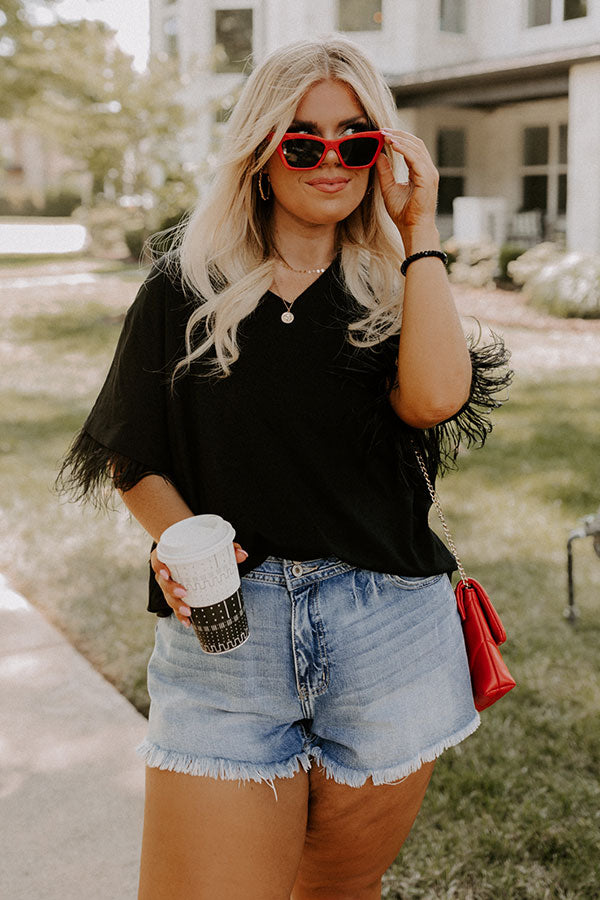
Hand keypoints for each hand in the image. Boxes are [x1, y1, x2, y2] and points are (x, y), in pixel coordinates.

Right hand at [150, 542, 248, 627]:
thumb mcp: (212, 544)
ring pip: (168, 596)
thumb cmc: (199, 547)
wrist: (190, 549)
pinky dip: (180, 615)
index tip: (166, 573)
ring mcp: (169, 584)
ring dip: (177, 606)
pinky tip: (188, 622)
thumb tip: (243, 555)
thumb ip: (227, 547)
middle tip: (184, 593)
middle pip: (163, 582)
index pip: (158, 560)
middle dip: (172, 590)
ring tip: (188, 612)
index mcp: (168, 556)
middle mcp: (165, 571)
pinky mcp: (176, 595)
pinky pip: (175, 606)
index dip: (159, 567)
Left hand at [375, 129, 439, 244]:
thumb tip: (379, 155)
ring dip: (400, 139)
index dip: (398, 139)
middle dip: (399, 134)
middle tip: (383, 130)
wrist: (413, 228)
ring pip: (416, 148)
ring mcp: (429, 173)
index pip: (412, 148)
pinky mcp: (427, 178)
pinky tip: (392, 145)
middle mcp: (427, 170)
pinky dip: (404, 150)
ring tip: (385, 135)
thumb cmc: (403, 213)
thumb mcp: (389, 188)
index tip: (383, 134)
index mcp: (420, 172)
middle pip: (416, 143)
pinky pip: (415, 158)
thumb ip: (385, 172)